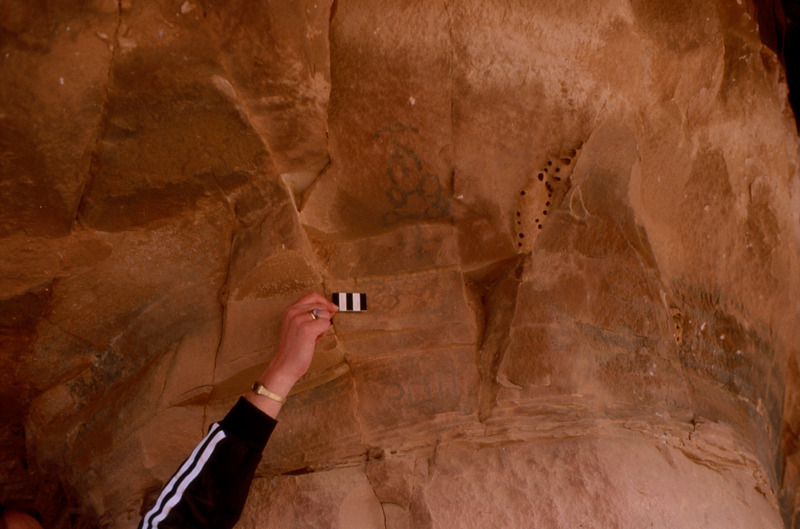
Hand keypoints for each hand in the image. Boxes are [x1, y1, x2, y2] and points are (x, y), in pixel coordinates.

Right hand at [246, 291, 337, 417]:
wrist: (285, 365)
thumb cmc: (295, 347)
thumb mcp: (299, 325)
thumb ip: (311, 314)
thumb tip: (333, 307)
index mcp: (290, 309)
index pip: (312, 295)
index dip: (324, 301)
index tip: (331, 309)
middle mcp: (293, 312)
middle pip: (321, 305)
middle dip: (324, 318)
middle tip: (316, 331)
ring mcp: (299, 319)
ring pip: (325, 314)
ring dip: (323, 326)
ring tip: (313, 337)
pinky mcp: (306, 329)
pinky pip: (325, 324)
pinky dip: (323, 333)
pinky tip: (314, 340)